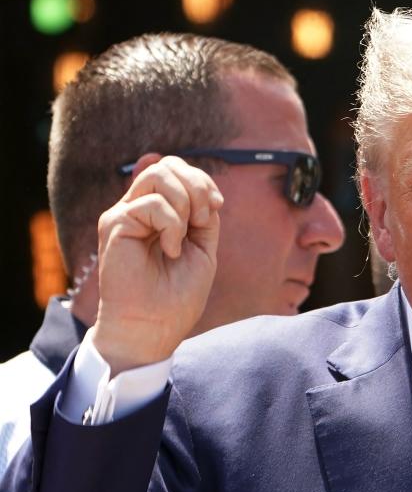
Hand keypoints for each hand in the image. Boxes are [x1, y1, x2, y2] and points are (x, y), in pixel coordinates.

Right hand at [93, 155, 222, 373]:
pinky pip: (151, 204)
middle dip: (197, 185)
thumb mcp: (203, 248)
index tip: (217, 206)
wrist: (154, 326)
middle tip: (204, 219)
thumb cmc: (177, 296)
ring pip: (157, 174)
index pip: (177, 171)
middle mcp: (139, 208)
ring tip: (184, 237)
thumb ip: (202, 216)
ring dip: (185, 202)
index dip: (202, 180)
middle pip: (167, 164)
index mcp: (159, 213)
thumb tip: (202, 186)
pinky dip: (172, 226)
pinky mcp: (114, 224)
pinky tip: (170, 251)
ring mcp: (125, 214)